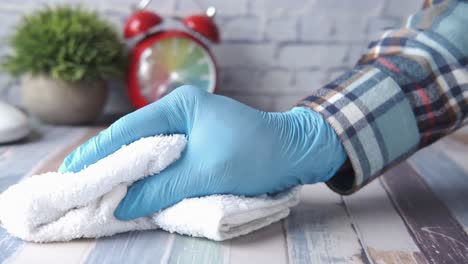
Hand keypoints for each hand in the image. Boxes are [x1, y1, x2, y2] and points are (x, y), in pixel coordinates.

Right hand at [59, 85, 346, 219]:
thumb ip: (161, 188)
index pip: (129, 129)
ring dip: (127, 171)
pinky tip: (133, 189)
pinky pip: (165, 161)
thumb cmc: (255, 154)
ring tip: (98, 189)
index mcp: (179, 106)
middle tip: (77, 183)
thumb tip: (121, 206)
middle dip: (108, 162)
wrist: (295, 153)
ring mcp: (188, 129)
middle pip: (134, 139)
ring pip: (148, 152)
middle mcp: (180, 113)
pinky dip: (149, 176)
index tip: (73, 171)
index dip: (99, 151)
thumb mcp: (205, 172)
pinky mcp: (197, 146)